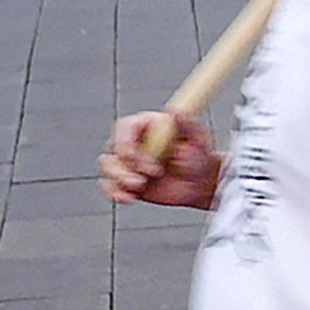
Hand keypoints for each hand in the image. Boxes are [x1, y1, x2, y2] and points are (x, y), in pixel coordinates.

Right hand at [98, 111, 218, 208]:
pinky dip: (115, 193)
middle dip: (125, 164)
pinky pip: (110, 186)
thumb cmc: (199, 155)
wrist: (201, 182)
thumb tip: (175, 112)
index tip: (134, 156)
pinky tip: (128, 197)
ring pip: (108, 166)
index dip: (125, 141)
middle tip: (148, 174)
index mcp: (148, 125)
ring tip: (140, 185)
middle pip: (113, 147)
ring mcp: (128, 162)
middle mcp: (134, 141)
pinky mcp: (125, 180)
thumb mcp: (198, 137)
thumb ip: (186, 124)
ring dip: (119, 178)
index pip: (126, 126)